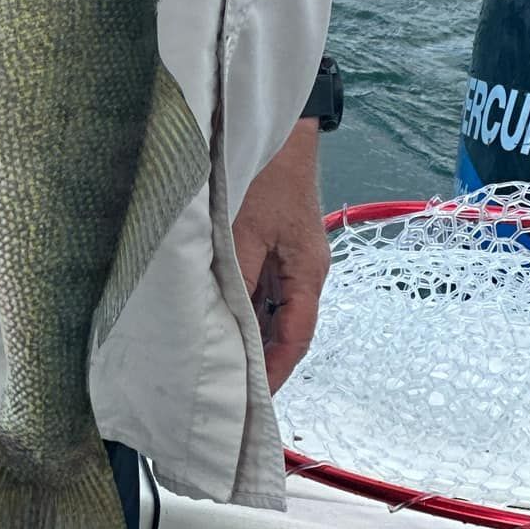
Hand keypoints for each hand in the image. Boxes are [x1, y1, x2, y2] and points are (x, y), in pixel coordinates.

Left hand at [232, 119, 329, 392]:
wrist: (280, 131)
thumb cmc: (268, 176)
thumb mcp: (246, 228)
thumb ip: (237, 274)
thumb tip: (224, 319)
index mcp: (308, 274)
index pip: (295, 338)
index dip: (275, 371)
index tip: (252, 398)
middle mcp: (305, 273)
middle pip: (286, 328)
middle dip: (261, 359)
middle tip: (230, 387)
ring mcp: (290, 259)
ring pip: (272, 309)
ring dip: (250, 331)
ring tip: (222, 361)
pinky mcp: (276, 246)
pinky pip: (263, 287)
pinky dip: (244, 305)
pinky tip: (220, 315)